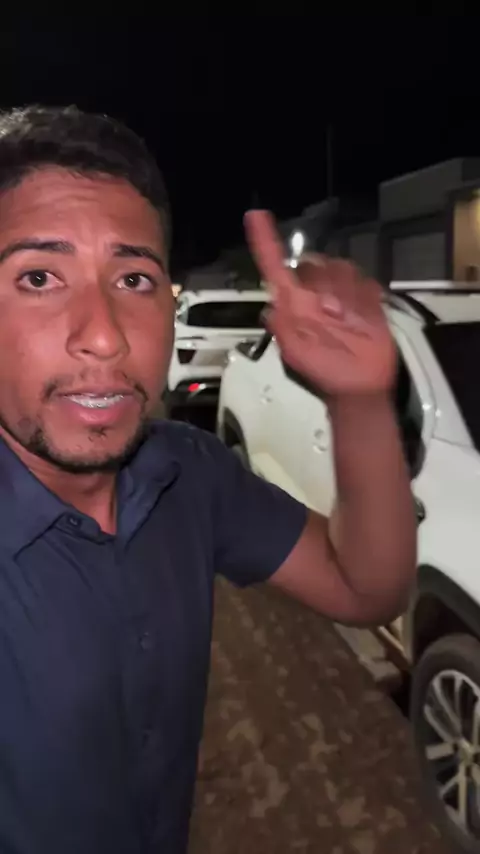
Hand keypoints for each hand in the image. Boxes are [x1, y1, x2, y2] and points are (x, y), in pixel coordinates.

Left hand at [244, 210, 395, 397]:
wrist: (359, 389)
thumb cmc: (322, 374)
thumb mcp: (294, 354)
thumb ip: (282, 328)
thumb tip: (272, 304)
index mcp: (292, 304)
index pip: (273, 266)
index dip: (264, 241)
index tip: (256, 217)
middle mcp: (313, 295)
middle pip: (314, 262)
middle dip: (323, 283)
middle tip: (331, 315)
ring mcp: (341, 295)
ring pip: (341, 267)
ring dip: (346, 294)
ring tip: (347, 322)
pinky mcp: (365, 299)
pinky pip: (366, 281)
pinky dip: (365, 299)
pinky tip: (363, 320)